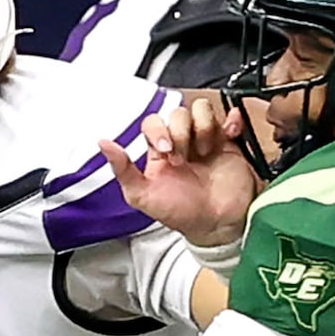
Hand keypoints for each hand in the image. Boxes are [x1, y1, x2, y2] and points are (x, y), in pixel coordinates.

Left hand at [100, 94, 260, 247]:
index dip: (159, 130)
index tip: (165, 150)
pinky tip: (228, 133)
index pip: (153, 122)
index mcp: (159, 151)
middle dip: (181, 133)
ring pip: (201, 110)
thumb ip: (123, 170)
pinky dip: (231, 120)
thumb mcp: (143, 197)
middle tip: (184, 158)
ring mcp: (205, 141)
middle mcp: (182, 142)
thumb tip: (103, 144)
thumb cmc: (182, 214)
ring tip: (206, 151)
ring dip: (203, 126)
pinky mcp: (228, 144)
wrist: (215, 225)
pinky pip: (230, 119)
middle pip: (178, 113)